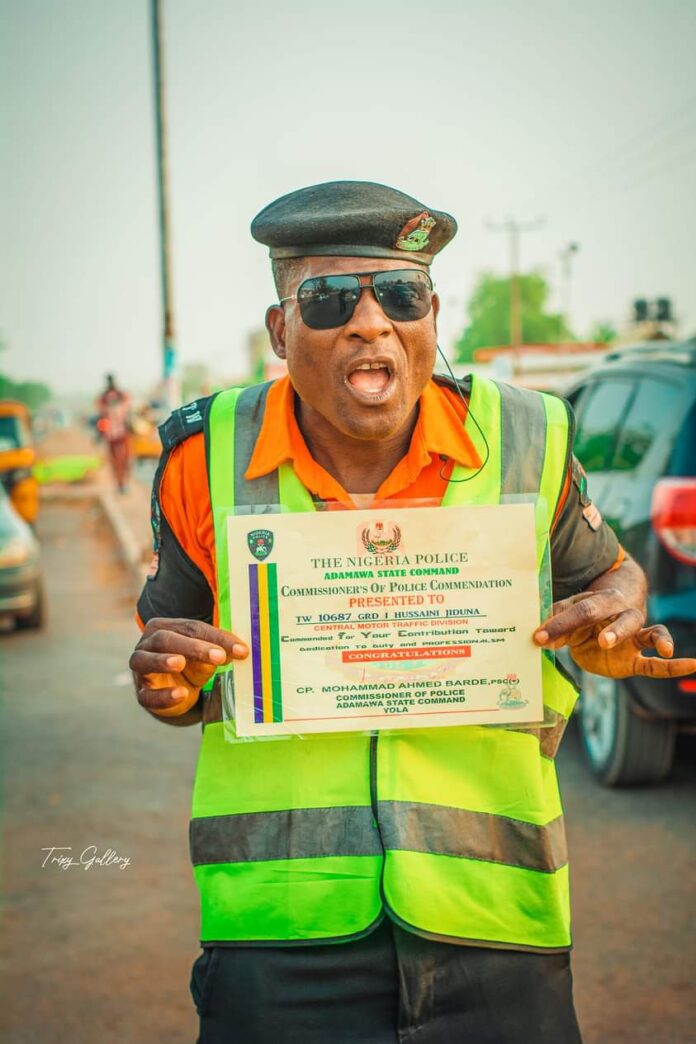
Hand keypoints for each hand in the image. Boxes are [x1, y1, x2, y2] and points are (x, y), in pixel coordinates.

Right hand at [129, 618, 248, 716]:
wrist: (172, 690)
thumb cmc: (190, 664)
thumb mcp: (205, 655)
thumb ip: (218, 651)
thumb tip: (240, 651)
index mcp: (164, 627)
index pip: (191, 628)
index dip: (216, 638)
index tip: (240, 650)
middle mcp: (147, 644)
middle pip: (166, 639)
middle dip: (193, 647)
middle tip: (218, 656)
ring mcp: (140, 668)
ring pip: (145, 660)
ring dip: (162, 661)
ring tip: (180, 663)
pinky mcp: (142, 694)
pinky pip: (148, 695)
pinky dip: (164, 695)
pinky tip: (181, 694)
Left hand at [533, 589, 695, 679]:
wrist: (607, 610)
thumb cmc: (583, 613)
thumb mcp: (567, 613)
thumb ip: (555, 622)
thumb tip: (537, 636)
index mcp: (599, 602)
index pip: (580, 611)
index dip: (559, 624)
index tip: (538, 637)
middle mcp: (620, 615)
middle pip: (620, 619)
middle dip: (612, 630)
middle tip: (603, 640)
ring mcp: (632, 637)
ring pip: (647, 634)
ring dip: (654, 640)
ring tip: (664, 648)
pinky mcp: (635, 659)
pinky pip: (657, 664)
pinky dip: (674, 665)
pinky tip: (692, 664)